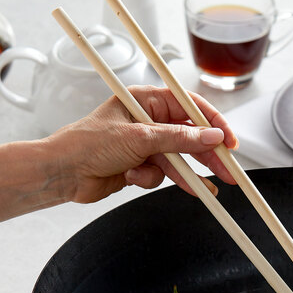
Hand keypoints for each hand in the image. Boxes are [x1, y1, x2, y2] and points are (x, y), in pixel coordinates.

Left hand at [45, 85, 238, 203]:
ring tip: (206, 191)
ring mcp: (144, 144)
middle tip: (228, 171)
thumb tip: (210, 136)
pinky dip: (149, 179)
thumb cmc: (89, 144)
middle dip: (207, 156)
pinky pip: (160, 174)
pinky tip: (133, 178)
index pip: (190, 107)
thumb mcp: (140, 138)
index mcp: (146, 101)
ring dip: (185, 175)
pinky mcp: (139, 165)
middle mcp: (147, 120)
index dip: (213, 124)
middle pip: (189, 136)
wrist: (63, 173)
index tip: (229, 141)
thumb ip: (179, 138)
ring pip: (177, 159)